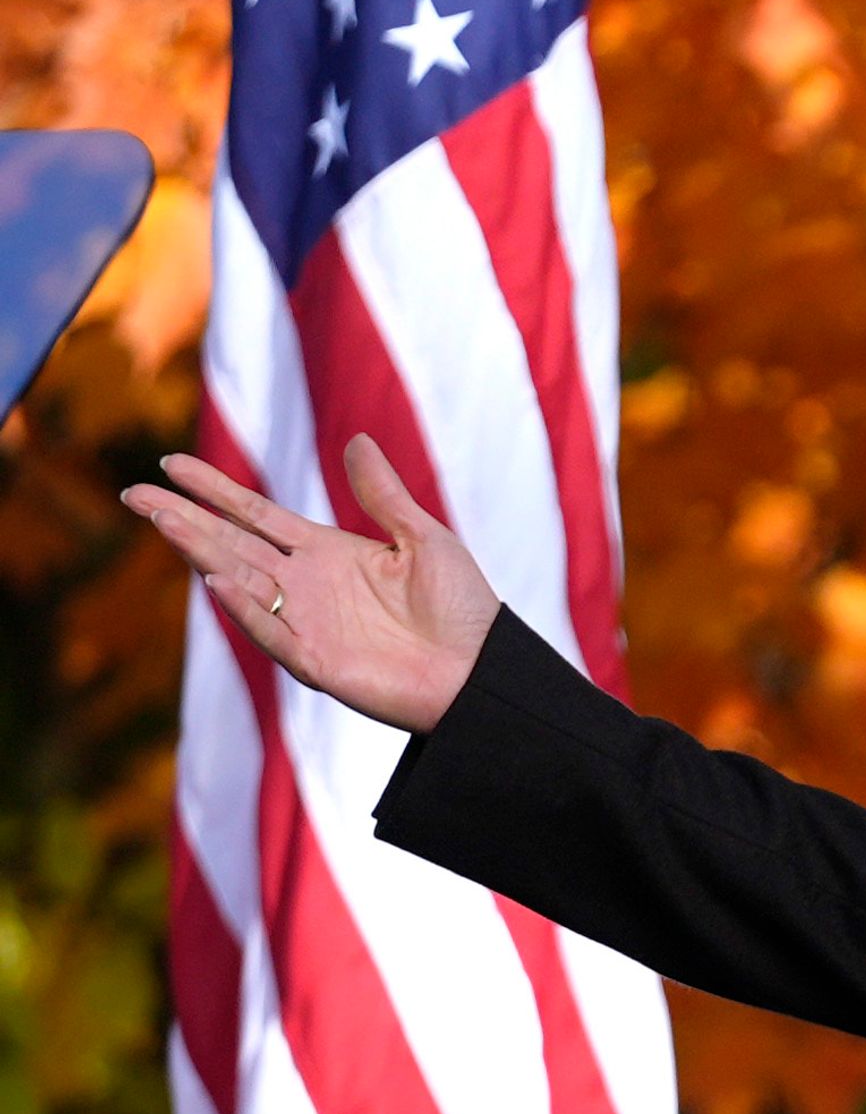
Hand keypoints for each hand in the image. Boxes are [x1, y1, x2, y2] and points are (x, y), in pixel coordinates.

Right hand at [121, 437, 502, 733]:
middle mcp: (306, 587)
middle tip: (134, 492)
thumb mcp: (423, 538)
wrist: (483, 672)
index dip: (215, 490)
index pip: (255, 515)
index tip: (172, 464)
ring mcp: (306, 624)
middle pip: (231, 543)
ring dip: (200, 550)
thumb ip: (383, 495)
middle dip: (183, 518)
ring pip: (239, 581)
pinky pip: (272, 631)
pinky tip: (217, 578)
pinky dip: (245, 607)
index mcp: (327, 554)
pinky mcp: (317, 662)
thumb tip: (357, 440)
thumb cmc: (461, 608)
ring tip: (161, 518)